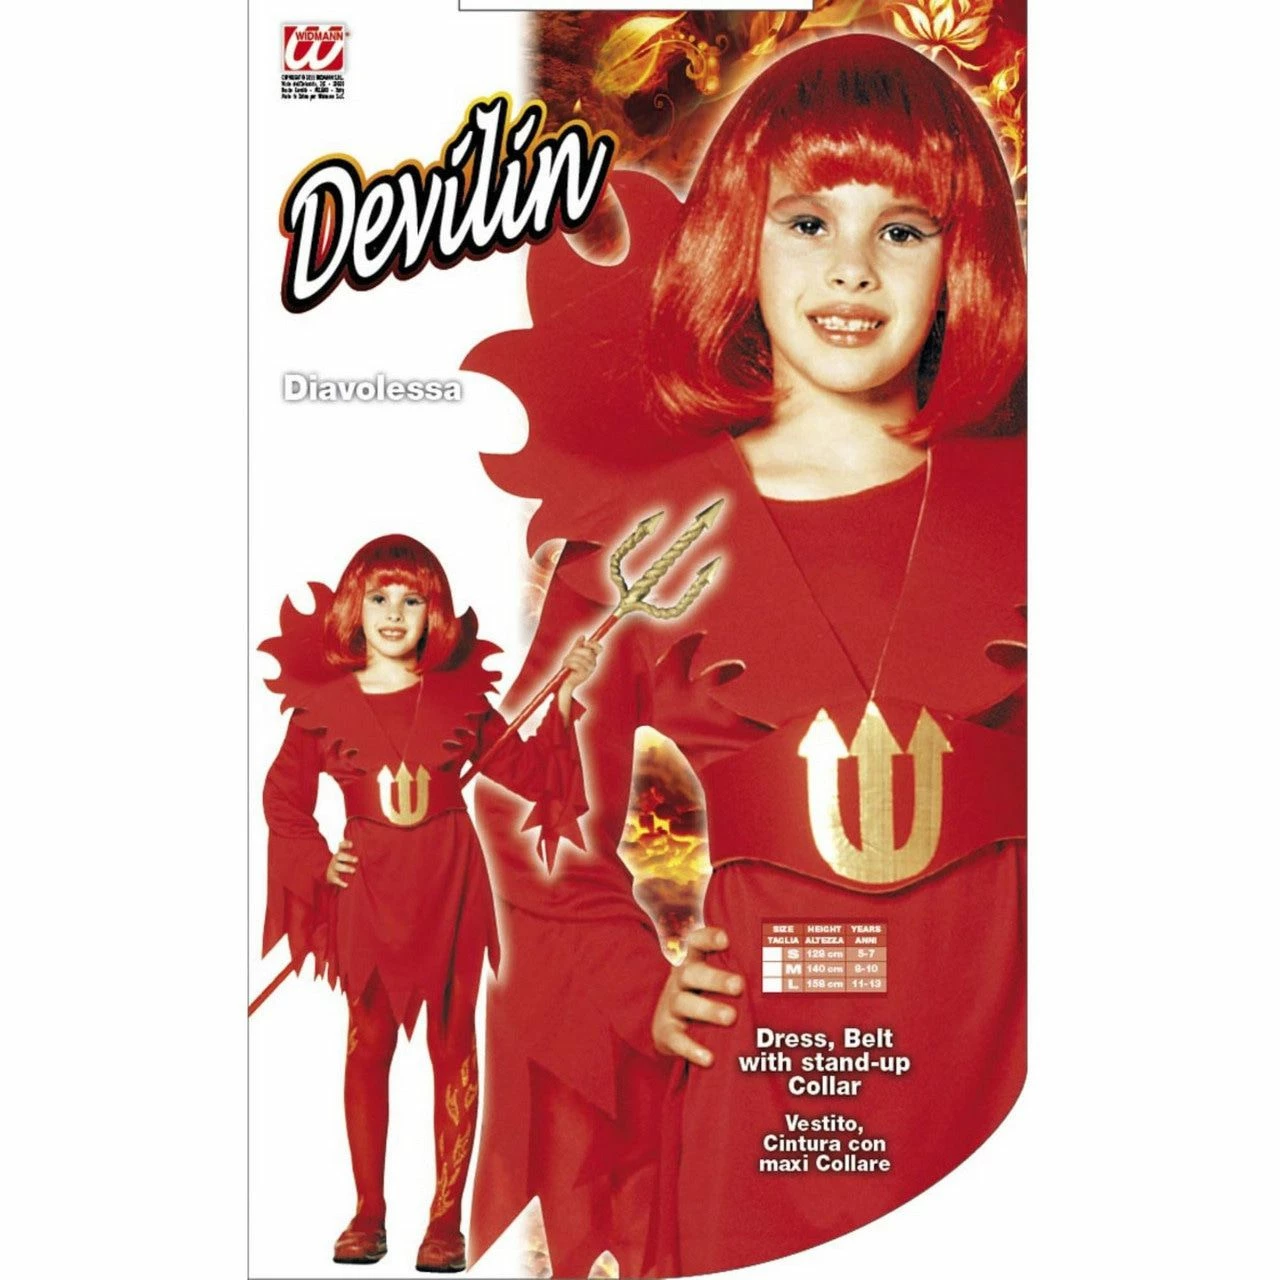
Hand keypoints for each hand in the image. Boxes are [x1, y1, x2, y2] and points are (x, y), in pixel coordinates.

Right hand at [325, 839, 357, 887]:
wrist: (332, 876)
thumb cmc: (345, 864)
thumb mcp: (349, 858)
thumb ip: (357, 854)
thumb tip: (374, 853)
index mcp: (341, 853)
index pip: (341, 846)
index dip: (345, 844)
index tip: (352, 844)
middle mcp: (336, 859)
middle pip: (339, 856)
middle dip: (348, 857)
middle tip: (356, 860)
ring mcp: (333, 868)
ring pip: (337, 866)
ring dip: (346, 868)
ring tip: (354, 871)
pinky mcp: (332, 877)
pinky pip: (335, 879)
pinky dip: (340, 882)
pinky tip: (346, 885)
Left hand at [556, 636, 600, 718]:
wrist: (565, 682)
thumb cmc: (569, 668)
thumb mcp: (573, 655)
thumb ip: (578, 646)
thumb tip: (583, 636)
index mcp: (592, 658)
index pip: (599, 649)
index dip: (593, 644)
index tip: (585, 643)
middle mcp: (593, 664)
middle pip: (588, 652)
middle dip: (577, 651)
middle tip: (570, 654)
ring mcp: (589, 670)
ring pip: (581, 658)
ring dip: (571, 658)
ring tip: (565, 662)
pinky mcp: (584, 675)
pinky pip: (577, 665)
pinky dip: (570, 663)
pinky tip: (566, 666)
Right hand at [652, 926, 743, 1067]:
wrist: (670, 1026)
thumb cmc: (707, 997)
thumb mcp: (716, 980)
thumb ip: (740, 971)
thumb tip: (789, 971)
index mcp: (693, 962)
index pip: (696, 942)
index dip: (708, 938)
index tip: (726, 940)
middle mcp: (679, 980)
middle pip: (691, 973)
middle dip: (715, 978)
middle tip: (739, 985)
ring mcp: (670, 1005)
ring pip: (683, 1002)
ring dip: (708, 1009)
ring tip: (731, 1017)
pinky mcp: (665, 1031)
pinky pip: (676, 1039)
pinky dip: (691, 1049)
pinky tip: (709, 1058)